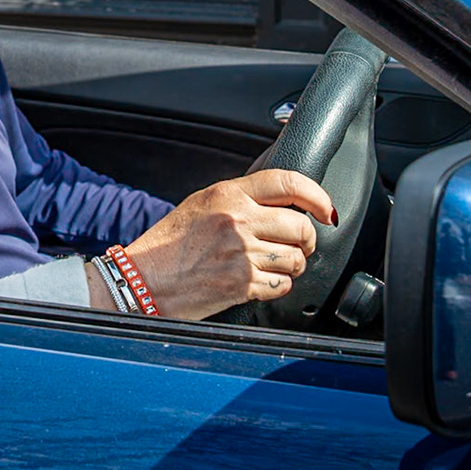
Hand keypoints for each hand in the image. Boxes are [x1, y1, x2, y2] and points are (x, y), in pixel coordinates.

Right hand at [120, 169, 335, 320]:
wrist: (143, 280)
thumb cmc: (168, 245)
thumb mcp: (201, 205)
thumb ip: (238, 200)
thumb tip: (280, 204)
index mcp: (227, 194)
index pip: (288, 183)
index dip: (317, 196)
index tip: (327, 210)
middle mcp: (237, 220)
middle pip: (301, 227)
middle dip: (307, 240)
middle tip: (299, 246)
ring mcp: (241, 253)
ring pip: (297, 258)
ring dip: (293, 265)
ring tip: (275, 266)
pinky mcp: (242, 284)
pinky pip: (282, 285)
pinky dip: (277, 286)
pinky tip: (260, 282)